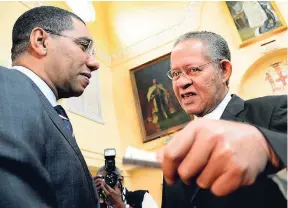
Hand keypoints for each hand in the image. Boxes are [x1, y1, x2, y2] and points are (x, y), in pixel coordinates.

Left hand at [99, 179, 124, 207]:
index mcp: (111, 191)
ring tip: (103, 184)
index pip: (106, 185)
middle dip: (102, 184)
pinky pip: (104, 192)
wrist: (117, 204)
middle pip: (102, 187)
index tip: (103, 180)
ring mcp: (106, 195)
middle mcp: (107, 193)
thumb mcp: (118, 191)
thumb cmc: (118, 198)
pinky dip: (103, 190)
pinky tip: (104, 189)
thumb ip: (116, 186)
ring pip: (102, 190)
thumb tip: (116, 183)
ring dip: (102, 187)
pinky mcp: (105, 197)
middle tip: (102, 182)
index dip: (104, 182)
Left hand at [159, 119, 277, 195]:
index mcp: (197, 127)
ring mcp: (225, 154)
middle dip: (188, 177)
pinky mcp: (237, 171)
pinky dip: (219, 186)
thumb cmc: (223, 137)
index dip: (167, 169)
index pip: (171, 153)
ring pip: (201, 183)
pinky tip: (226, 173)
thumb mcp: (200, 132)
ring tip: (216, 167)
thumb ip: (178, 145)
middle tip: (198, 171)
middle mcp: (211, 138)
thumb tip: (155, 159)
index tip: (170, 177)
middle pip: (185, 172)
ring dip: (206, 180)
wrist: (256, 140)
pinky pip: (216, 190)